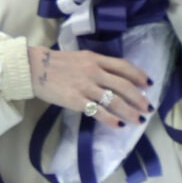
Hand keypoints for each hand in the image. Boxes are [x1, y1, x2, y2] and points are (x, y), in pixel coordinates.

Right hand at [27, 43, 155, 128]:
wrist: (33, 68)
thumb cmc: (55, 63)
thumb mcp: (80, 57)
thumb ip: (96, 64)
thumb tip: (113, 76)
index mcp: (95, 59)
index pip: (123, 66)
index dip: (138, 75)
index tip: (148, 84)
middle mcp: (94, 71)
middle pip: (124, 86)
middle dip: (139, 98)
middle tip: (148, 108)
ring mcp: (85, 86)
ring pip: (114, 100)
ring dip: (129, 111)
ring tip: (138, 120)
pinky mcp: (76, 100)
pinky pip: (98, 111)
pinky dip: (110, 119)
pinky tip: (118, 125)